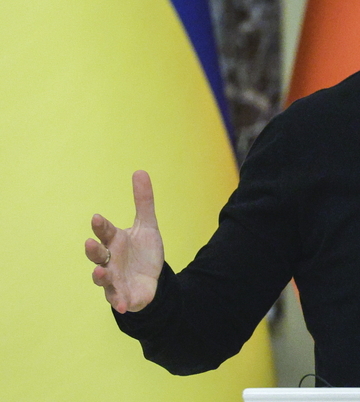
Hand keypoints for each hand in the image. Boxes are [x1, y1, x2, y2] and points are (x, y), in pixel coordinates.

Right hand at [85, 170, 164, 313]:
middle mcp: (109, 260)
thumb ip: (143, 201)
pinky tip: (123, 305)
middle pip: (97, 255)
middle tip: (90, 243)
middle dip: (93, 250)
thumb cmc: (143, 251)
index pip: (105, 232)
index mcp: (114, 241)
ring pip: (102, 278)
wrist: (152, 278)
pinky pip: (118, 300)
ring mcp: (113, 279)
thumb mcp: (148, 225)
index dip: (101, 226)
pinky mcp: (122, 296)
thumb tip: (140, 170)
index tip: (97, 218)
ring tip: (100, 273)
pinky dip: (119, 302)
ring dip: (100, 276)